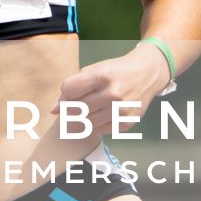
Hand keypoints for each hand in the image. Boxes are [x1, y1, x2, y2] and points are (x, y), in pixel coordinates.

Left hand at [58, 44, 173, 133]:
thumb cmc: (115, 71)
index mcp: (102, 76)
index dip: (66, 93)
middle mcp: (112, 94)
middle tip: (79, 102)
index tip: (72, 92)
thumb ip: (72, 87)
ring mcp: (120, 110)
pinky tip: (102, 113)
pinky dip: (96, 124)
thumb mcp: (93, 70)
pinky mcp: (127, 122)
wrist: (147, 74)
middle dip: (71, 107)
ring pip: (86, 122)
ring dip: (83, 116)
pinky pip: (100, 130)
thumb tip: (53, 110)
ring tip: (92, 106)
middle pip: (76, 109)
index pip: (69, 90)